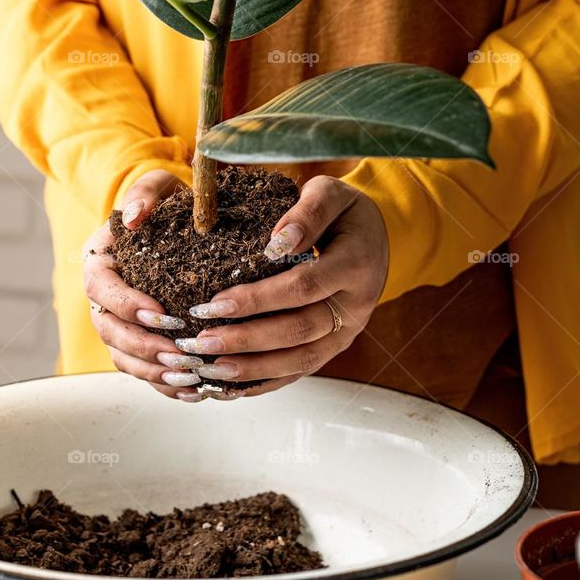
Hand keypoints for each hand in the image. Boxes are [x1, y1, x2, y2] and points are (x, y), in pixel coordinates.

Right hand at [84, 170, 206, 399]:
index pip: (102, 288)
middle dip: (143, 346)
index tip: (160, 313)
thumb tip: (134, 216)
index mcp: (100, 260)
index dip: (127, 305)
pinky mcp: (139, 342)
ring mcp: (120, 323)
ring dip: (154, 372)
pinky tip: (195, 392)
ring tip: (189, 377)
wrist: (181, 223)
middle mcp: (104, 296)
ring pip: (124, 357)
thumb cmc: (170, 202)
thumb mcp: (160, 186)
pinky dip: (165, 385)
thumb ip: (146, 195)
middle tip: (179, 353)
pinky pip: (144, 371)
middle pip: (109, 331)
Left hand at [174, 176, 387, 397]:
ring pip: (299, 360)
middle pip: (298, 331)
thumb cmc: (344, 212)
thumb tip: (277, 241)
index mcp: (355, 265)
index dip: (259, 298)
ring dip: (252, 368)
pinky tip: (228, 386)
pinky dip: (264, 382)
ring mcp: (346, 332)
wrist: (377, 237)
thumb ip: (308, 211)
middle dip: (246, 340)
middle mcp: (355, 306)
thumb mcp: (331, 193)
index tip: (215, 301)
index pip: (303, 287)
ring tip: (209, 368)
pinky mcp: (334, 347)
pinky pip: (299, 371)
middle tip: (202, 341)